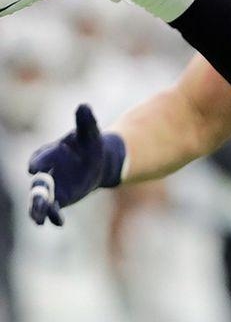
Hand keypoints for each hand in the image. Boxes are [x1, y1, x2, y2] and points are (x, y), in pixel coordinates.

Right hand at [27, 105, 124, 225]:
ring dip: (39, 208)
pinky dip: (54, 215)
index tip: (34, 168)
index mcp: (50, 154)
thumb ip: (85, 121)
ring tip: (38, 219)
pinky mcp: (61, 198)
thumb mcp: (90, 132)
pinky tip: (58, 222)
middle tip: (36, 200)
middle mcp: (47, 172)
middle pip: (37, 183)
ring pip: (41, 199)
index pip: (40, 159)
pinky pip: (54, 208)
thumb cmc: (90, 144)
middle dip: (36, 192)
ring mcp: (53, 187)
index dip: (38, 163)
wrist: (99, 160)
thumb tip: (84, 106)